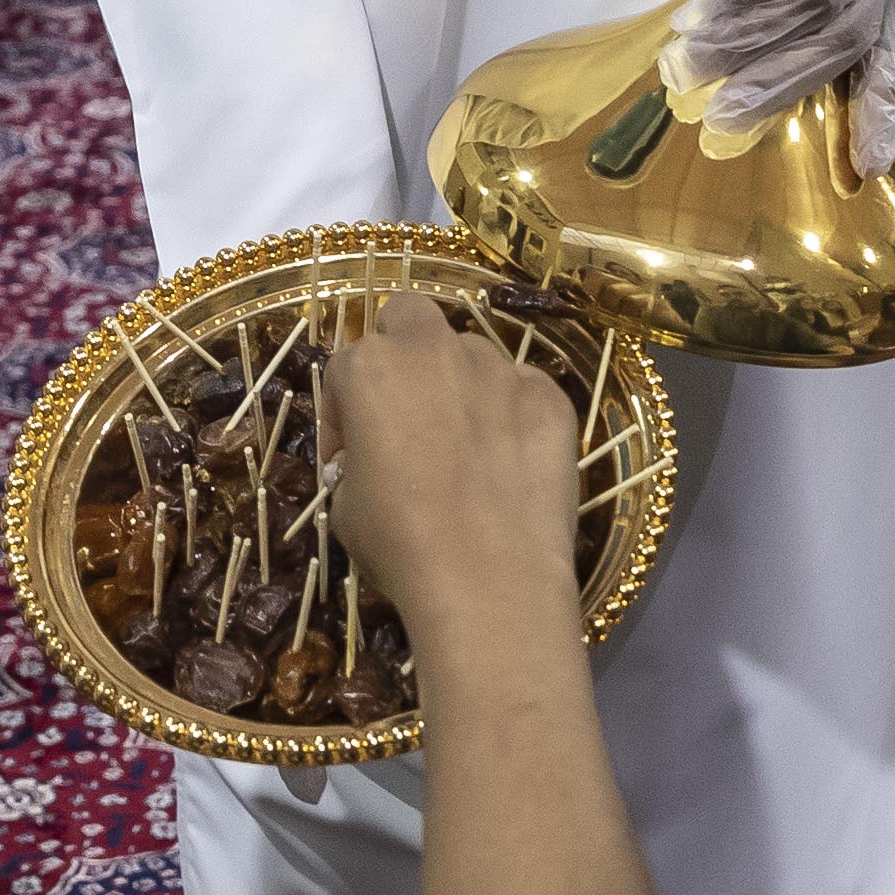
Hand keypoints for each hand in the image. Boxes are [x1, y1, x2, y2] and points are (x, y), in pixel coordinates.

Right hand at [321, 298, 586, 690]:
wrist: (490, 578)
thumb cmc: (400, 543)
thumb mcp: (346, 508)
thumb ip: (354, 461)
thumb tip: (369, 460)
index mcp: (371, 369)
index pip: (344, 369)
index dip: (342, 417)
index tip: (348, 458)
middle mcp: (434, 350)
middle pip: (409, 316)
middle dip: (401, 349)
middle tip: (404, 408)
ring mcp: (500, 369)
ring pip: (472, 352)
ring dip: (460, 383)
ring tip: (465, 444)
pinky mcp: (551, 396)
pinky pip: (524, 389)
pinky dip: (512, 413)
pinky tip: (511, 462)